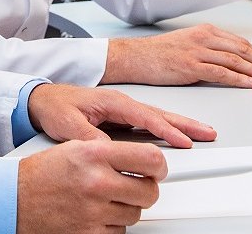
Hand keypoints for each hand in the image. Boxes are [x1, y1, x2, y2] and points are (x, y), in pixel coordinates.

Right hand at [17, 140, 165, 233]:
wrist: (13, 200)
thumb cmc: (42, 173)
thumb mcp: (76, 148)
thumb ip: (112, 152)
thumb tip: (146, 160)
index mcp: (94, 155)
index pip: (150, 159)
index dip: (159, 167)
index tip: (157, 170)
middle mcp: (96, 182)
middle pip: (149, 192)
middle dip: (145, 190)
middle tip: (134, 186)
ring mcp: (93, 212)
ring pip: (135, 214)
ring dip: (125, 208)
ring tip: (104, 199)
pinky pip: (118, 232)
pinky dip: (110, 225)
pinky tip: (95, 214)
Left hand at [27, 83, 216, 147]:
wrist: (43, 99)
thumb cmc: (56, 107)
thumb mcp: (69, 125)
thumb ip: (91, 138)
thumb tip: (108, 151)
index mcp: (115, 102)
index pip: (148, 117)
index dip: (168, 130)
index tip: (184, 141)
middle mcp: (124, 103)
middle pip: (163, 114)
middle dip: (187, 124)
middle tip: (208, 133)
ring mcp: (125, 109)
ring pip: (160, 117)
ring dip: (182, 125)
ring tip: (201, 133)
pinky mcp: (122, 116)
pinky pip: (151, 122)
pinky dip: (168, 127)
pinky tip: (177, 135)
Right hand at [101, 24, 251, 87]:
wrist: (134, 57)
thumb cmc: (158, 54)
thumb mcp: (187, 46)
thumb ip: (208, 51)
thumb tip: (228, 64)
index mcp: (206, 31)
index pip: (240, 43)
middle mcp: (205, 38)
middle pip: (243, 50)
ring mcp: (198, 51)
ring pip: (236, 61)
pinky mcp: (191, 65)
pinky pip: (222, 72)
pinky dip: (240, 78)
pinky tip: (251, 84)